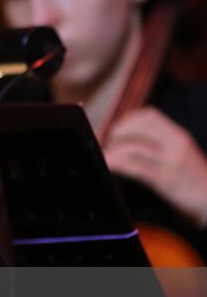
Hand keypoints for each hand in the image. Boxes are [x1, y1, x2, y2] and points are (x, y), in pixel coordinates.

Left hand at [104, 107, 206, 226]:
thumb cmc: (191, 179)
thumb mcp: (179, 154)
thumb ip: (158, 143)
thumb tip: (121, 137)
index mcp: (179, 136)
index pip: (149, 116)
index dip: (127, 120)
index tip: (115, 130)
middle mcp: (177, 145)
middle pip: (138, 128)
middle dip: (116, 134)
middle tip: (106, 145)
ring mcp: (172, 162)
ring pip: (134, 146)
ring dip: (113, 150)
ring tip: (105, 157)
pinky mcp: (166, 180)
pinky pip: (137, 167)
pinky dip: (118, 164)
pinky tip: (109, 166)